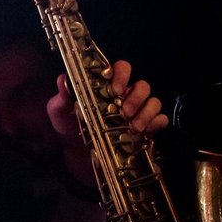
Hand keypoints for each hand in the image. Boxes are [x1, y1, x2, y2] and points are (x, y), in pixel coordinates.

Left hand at [48, 59, 168, 139]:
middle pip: (143, 86)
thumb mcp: (60, 110)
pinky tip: (145, 132)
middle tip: (123, 112)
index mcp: (107, 86)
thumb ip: (63, 96)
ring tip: (133, 127)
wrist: (77, 153)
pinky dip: (156, 123)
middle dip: (136, 97)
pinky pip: (161, 120)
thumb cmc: (69, 126)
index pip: (122, 69)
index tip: (114, 89)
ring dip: (147, 112)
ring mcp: (138, 111)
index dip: (122, 74)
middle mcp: (126, 95)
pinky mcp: (146, 128)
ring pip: (154, 101)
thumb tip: (63, 79)